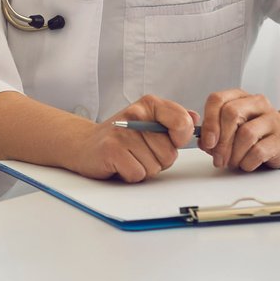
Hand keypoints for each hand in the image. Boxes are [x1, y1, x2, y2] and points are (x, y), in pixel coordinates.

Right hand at [63, 96, 195, 181]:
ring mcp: (122, 133)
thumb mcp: (149, 121)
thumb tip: (195, 118)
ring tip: (130, 157)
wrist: (84, 144)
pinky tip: (121, 165)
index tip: (172, 140)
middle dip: (159, 159)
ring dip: (144, 168)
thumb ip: (173, 120)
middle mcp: (135, 115)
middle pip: (170, 152)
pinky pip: (138, 174)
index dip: (181, 138)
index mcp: (149, 105)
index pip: (182, 122)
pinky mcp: (111, 151)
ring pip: (155, 166)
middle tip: (140, 151)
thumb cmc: (120, 136)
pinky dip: (131, 175)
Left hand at [200, 89, 279, 171]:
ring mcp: (272, 119)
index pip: (217, 99)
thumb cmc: (258, 134)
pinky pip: (258, 151)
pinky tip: (246, 164)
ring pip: (245, 133)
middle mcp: (257, 103)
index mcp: (241, 97)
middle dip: (221, 140)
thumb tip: (204, 142)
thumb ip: (215, 133)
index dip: (209, 121)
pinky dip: (247, 162)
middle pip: (231, 113)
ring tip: (233, 162)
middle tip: (218, 158)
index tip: (207, 141)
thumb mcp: (234, 129)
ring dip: (234, 154)